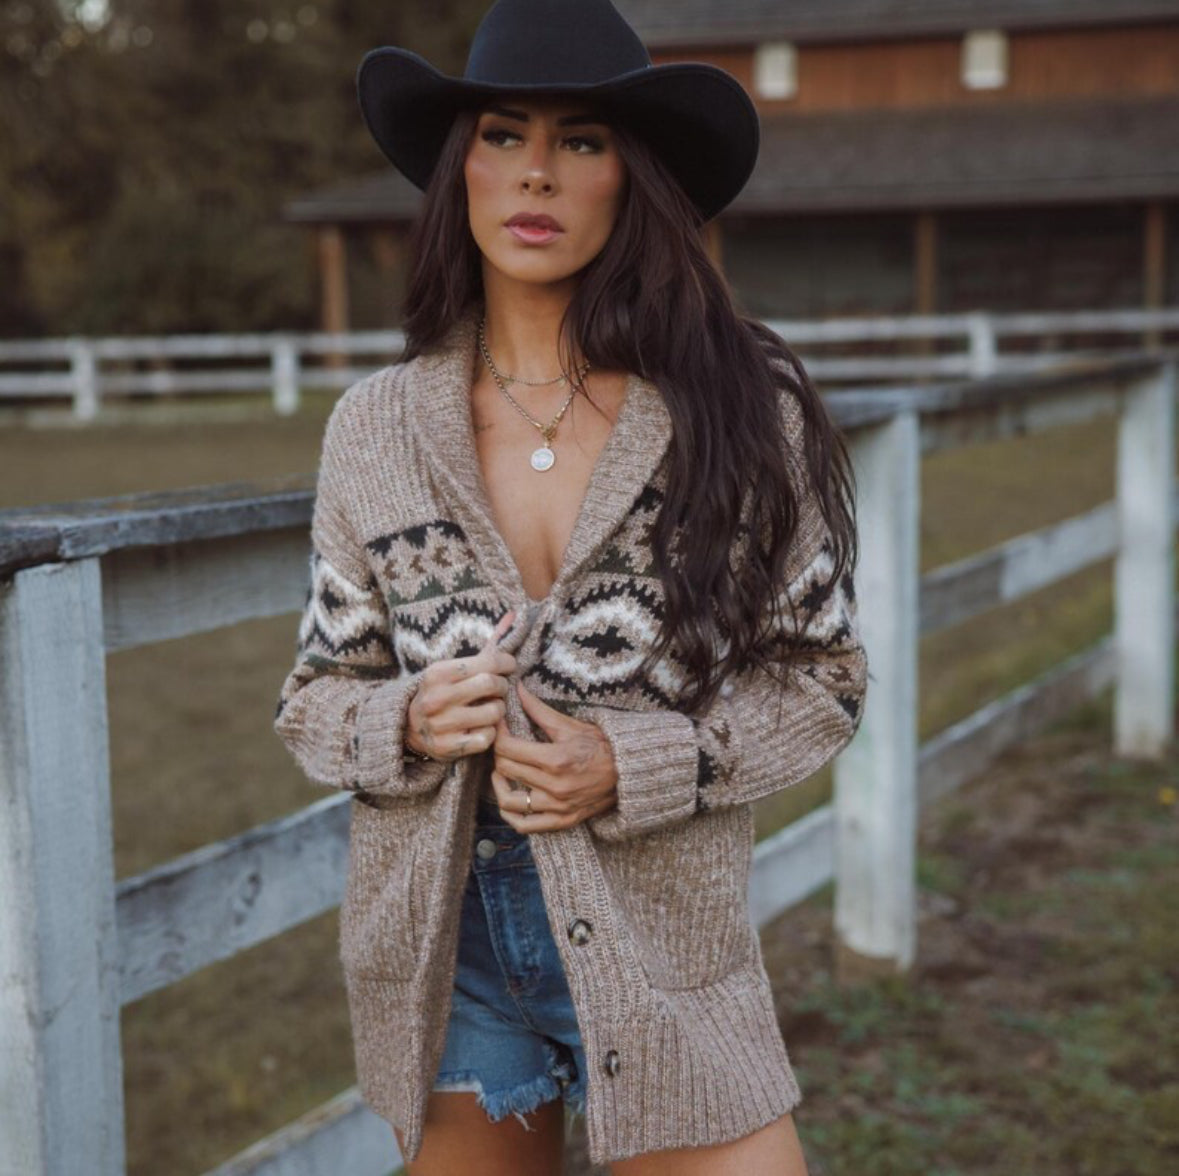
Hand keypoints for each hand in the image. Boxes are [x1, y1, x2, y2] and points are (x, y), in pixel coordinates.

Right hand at [405, 610, 516, 761]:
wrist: (409, 727)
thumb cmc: (442, 690)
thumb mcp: (455, 667)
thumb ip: (487, 645)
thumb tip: (514, 616)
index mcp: (438, 672)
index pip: (489, 662)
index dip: (507, 663)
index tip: (509, 666)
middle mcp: (437, 697)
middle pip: (492, 685)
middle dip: (502, 687)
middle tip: (499, 689)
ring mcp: (441, 724)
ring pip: (494, 713)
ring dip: (498, 710)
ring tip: (489, 708)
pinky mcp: (447, 747)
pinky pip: (487, 738)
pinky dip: (489, 733)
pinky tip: (480, 727)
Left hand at [489, 681, 618, 832]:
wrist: (630, 773)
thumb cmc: (603, 746)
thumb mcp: (572, 726)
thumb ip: (540, 711)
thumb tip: (519, 690)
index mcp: (556, 759)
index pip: (508, 748)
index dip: (498, 733)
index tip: (500, 726)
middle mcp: (555, 786)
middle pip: (505, 770)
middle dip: (498, 753)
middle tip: (502, 744)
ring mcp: (557, 807)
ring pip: (509, 801)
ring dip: (499, 785)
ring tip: (502, 771)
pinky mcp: (562, 820)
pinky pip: (525, 825)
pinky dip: (511, 814)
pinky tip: (510, 799)